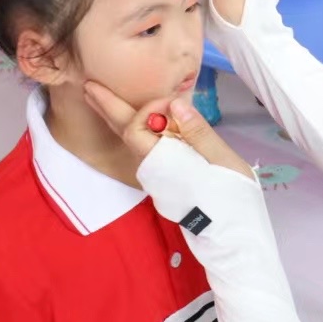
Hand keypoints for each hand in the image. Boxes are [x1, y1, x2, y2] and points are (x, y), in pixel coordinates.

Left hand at [82, 88, 253, 179]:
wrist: (233, 234)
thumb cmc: (232, 196)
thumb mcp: (222, 159)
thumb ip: (198, 131)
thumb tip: (174, 104)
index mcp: (164, 161)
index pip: (138, 126)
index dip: (151, 107)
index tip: (176, 102)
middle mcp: (152, 169)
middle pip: (124, 132)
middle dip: (108, 107)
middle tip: (89, 87)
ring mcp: (155, 177)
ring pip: (132, 142)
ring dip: (118, 118)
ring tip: (101, 99)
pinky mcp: (163, 181)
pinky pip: (144, 150)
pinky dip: (136, 131)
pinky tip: (136, 122)